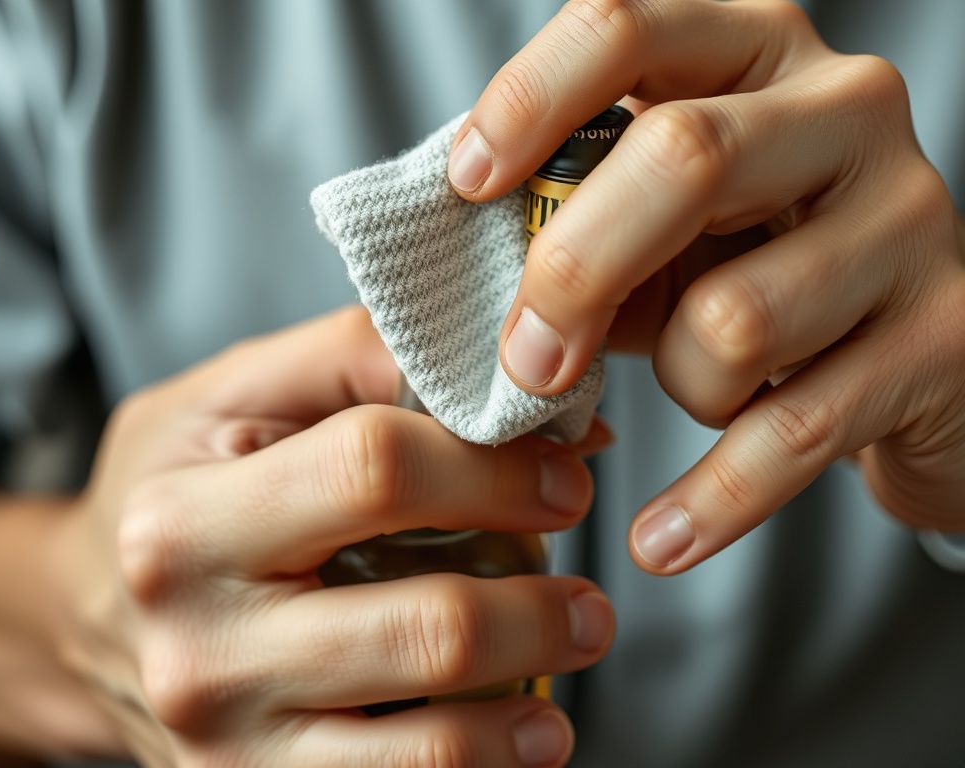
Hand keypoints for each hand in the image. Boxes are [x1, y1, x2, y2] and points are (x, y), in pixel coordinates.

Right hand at [52, 306, 611, 766]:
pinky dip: (485, 767)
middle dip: (543, 603)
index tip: (561, 476)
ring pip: (430, 745)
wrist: (79, 617)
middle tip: (591, 590)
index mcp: (185, 524)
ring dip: (536, 699)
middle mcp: (199, 650)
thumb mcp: (233, 393)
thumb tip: (503, 382)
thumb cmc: (171, 487)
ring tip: (572, 651)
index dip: (495, 468)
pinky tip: (524, 728)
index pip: (375, 473)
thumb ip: (356, 354)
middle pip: (427, 626)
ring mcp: (227, 749)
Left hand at [447, 0, 964, 571]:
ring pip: (737, 317)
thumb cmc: (748, 271)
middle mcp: (843, 110)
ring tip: (697, 386)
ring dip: (679, 381)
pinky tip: (658, 539)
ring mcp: (908, 218)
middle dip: (573, 273)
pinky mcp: (944, 336)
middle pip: (682, 159)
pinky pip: (797, 430)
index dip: (530, 101)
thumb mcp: (660, 228)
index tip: (465, 185)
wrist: (906, 350)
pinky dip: (713, 500)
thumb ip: (575, 221)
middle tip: (522, 360)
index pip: (626, 27)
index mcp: (752, 55)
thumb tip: (454, 262)